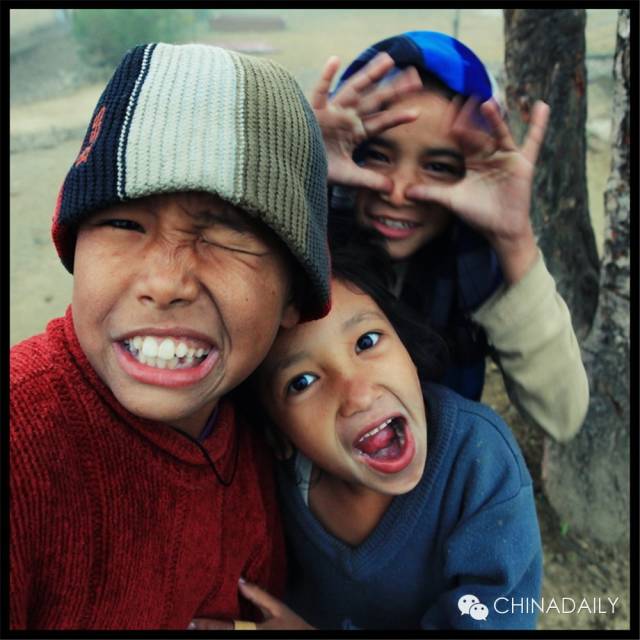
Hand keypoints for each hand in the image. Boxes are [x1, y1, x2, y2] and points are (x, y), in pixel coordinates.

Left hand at [189, 579, 314, 630]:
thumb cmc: (293, 625)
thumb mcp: (278, 608)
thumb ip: (259, 595)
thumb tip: (240, 581)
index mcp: (256, 631)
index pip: (228, 628)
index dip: (209, 625)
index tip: (193, 622)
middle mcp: (250, 639)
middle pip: (225, 637)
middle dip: (206, 632)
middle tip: (188, 626)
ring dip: (214, 634)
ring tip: (197, 629)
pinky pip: (238, 639)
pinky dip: (225, 634)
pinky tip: (215, 630)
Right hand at [311, 52, 421, 191]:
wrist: (297, 166)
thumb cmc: (318, 169)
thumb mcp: (348, 176)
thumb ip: (369, 180)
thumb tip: (391, 190)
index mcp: (355, 132)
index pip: (381, 122)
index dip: (397, 117)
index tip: (417, 112)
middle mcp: (346, 118)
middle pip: (374, 100)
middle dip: (393, 89)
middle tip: (414, 76)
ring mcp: (331, 112)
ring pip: (353, 89)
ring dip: (370, 75)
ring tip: (388, 60)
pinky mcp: (314, 111)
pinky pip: (319, 92)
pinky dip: (325, 77)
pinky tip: (334, 60)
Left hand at [405, 98, 549, 283]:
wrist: (499, 229)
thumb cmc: (477, 213)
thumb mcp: (451, 200)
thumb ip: (430, 194)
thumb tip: (405, 193)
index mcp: (472, 159)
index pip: (461, 137)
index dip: (454, 123)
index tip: (446, 107)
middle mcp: (489, 154)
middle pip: (480, 130)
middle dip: (473, 116)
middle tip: (465, 96)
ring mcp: (506, 157)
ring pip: (500, 132)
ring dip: (495, 118)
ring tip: (489, 102)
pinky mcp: (522, 163)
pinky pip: (532, 141)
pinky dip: (538, 125)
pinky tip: (542, 106)